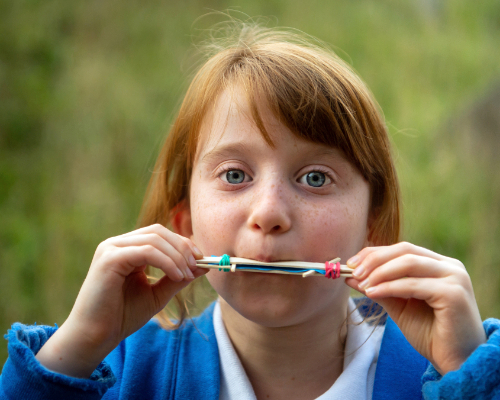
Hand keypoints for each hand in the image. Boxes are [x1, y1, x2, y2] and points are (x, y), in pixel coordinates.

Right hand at [36, 224, 206, 376]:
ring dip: (177, 257)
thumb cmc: (123, 316)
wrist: (96, 337)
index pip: (160, 234)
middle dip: (183, 247)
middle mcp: (117, 244)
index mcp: (127, 249)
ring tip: (186, 276)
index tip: (201, 259)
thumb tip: (205, 265)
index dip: (183, 243)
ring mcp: (111, 249)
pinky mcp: (109, 259)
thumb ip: (177, 277)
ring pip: (154, 240)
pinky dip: (167, 262)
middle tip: (198, 265)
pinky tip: (177, 276)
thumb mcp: (158, 293)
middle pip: (158, 231)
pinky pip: (146, 252)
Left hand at [345, 242, 485, 374]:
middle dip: (374, 259)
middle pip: (404, 250)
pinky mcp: (453, 294)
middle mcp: (449, 266)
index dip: (374, 253)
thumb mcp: (399, 305)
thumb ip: (378, 287)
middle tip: (352, 271)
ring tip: (361, 284)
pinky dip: (389, 287)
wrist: (456, 363)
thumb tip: (350, 276)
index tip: (351, 264)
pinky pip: (413, 284)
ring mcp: (454, 278)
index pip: (402, 249)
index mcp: (439, 264)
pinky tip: (372, 293)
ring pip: (408, 263)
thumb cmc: (430, 334)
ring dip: (379, 272)